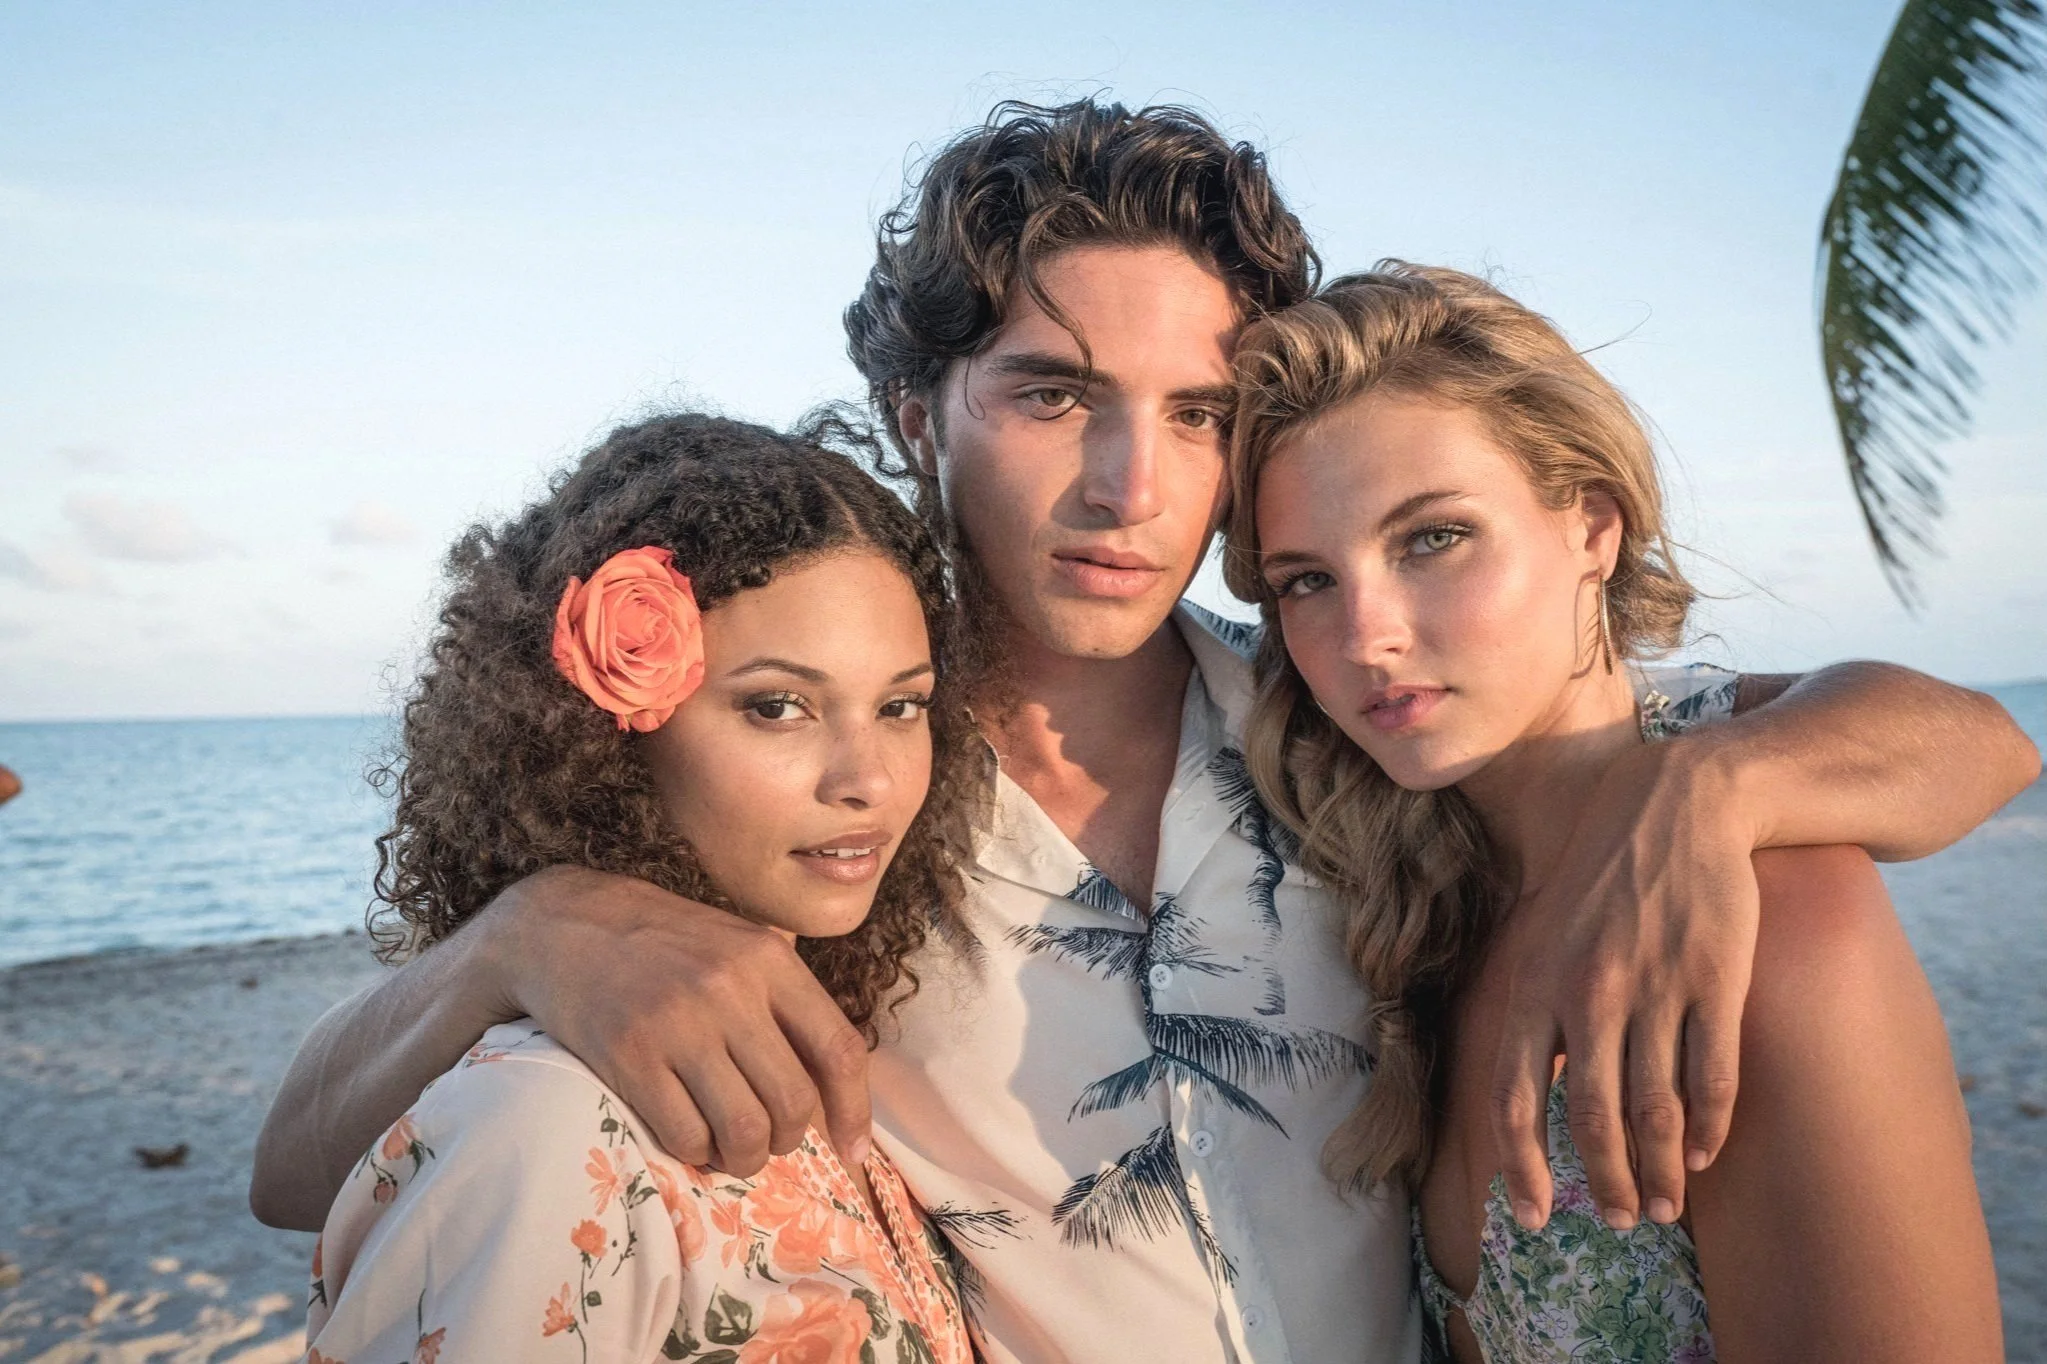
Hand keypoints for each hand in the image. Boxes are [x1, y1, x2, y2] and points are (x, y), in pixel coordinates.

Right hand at [479, 865, 871, 1174]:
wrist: (564, 925)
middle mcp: (732, 990)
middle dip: (785, 1141)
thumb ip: (785, 1000)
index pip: (838, 1049)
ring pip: (744, 1130)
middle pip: (793, 1103)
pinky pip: (685, 1134)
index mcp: (770, 961)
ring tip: (728, 1150)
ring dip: (743, 1158)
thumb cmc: (662, 943)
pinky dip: (693, 1151)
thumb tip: (835, 1088)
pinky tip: (686, 1137)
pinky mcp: (630, 1055)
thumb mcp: (737, 945)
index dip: (854, 1111)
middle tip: (765, 1141)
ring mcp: (680, 1023)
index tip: (853, 1151)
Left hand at [1489, 738, 1758, 1230]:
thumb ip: (1536, 1012)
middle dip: (1607, 1181)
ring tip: (1666, 1206)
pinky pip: (1712, 1076)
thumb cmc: (1605, 879)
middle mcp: (1588, 990)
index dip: (1522, 1167)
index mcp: (1534, 982)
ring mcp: (1655, 985)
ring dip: (1661, 1171)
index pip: (1513, 1097)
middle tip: (1623, 1220)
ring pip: (1655, 1109)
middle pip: (1591, 1117)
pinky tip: (1707, 1155)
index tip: (1535, 1217)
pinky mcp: (1717, 978)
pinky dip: (1709, 1127)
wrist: (1680, 802)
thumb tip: (1529, 1100)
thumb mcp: (1545, 935)